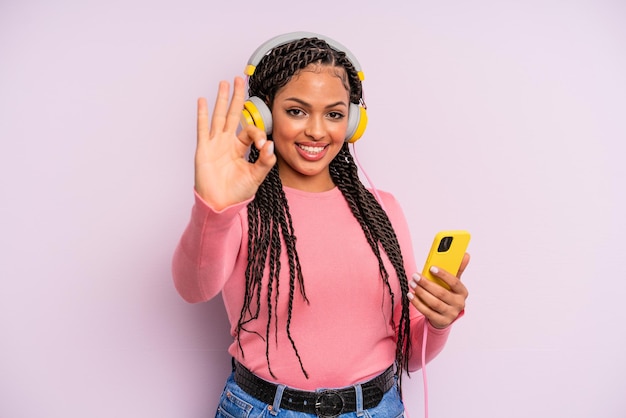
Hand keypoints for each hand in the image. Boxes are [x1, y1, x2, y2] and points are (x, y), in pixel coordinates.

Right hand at [195, 77, 275, 209]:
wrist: (221, 205)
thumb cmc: (237, 193)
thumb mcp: (256, 176)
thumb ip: (265, 161)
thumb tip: (270, 145)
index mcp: (240, 148)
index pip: (249, 130)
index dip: (257, 133)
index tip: (261, 144)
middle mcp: (227, 143)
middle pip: (233, 115)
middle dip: (237, 97)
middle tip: (240, 79)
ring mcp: (214, 144)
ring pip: (219, 116)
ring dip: (222, 99)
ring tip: (224, 83)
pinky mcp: (204, 149)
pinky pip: (203, 128)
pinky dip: (203, 114)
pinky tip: (203, 100)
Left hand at [407, 253, 469, 328]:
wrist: (446, 315)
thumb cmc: (448, 294)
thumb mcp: (453, 283)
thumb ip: (457, 269)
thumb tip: (465, 255)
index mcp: (462, 292)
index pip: (454, 282)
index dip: (443, 275)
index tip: (431, 268)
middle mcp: (459, 304)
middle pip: (441, 293)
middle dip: (426, 283)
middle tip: (415, 276)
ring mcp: (450, 314)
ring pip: (433, 303)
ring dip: (421, 292)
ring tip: (412, 283)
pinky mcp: (441, 321)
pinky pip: (427, 312)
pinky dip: (417, 303)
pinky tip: (411, 295)